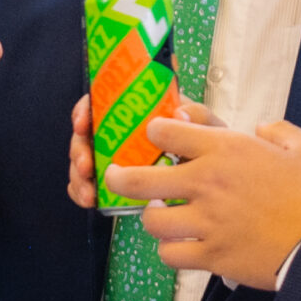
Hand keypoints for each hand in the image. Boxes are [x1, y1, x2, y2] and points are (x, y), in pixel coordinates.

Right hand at [68, 94, 219, 208]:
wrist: (221, 188)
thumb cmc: (213, 152)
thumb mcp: (211, 132)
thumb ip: (198, 118)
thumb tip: (179, 114)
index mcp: (140, 111)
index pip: (103, 100)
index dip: (86, 110)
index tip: (83, 124)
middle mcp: (121, 132)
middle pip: (87, 133)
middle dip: (79, 150)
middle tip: (86, 166)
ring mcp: (115, 158)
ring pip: (85, 160)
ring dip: (79, 175)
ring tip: (89, 192)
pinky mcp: (114, 183)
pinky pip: (89, 184)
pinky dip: (82, 191)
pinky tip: (89, 200)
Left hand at [104, 112, 300, 288]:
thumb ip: (279, 131)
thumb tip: (260, 129)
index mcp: (226, 151)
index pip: (165, 131)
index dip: (156, 131)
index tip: (157, 136)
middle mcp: (206, 184)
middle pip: (138, 178)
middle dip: (120, 175)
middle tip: (116, 175)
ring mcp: (205, 222)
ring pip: (151, 220)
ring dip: (151, 217)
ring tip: (159, 215)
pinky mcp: (210, 255)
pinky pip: (170, 255)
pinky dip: (170, 251)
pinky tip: (178, 245)